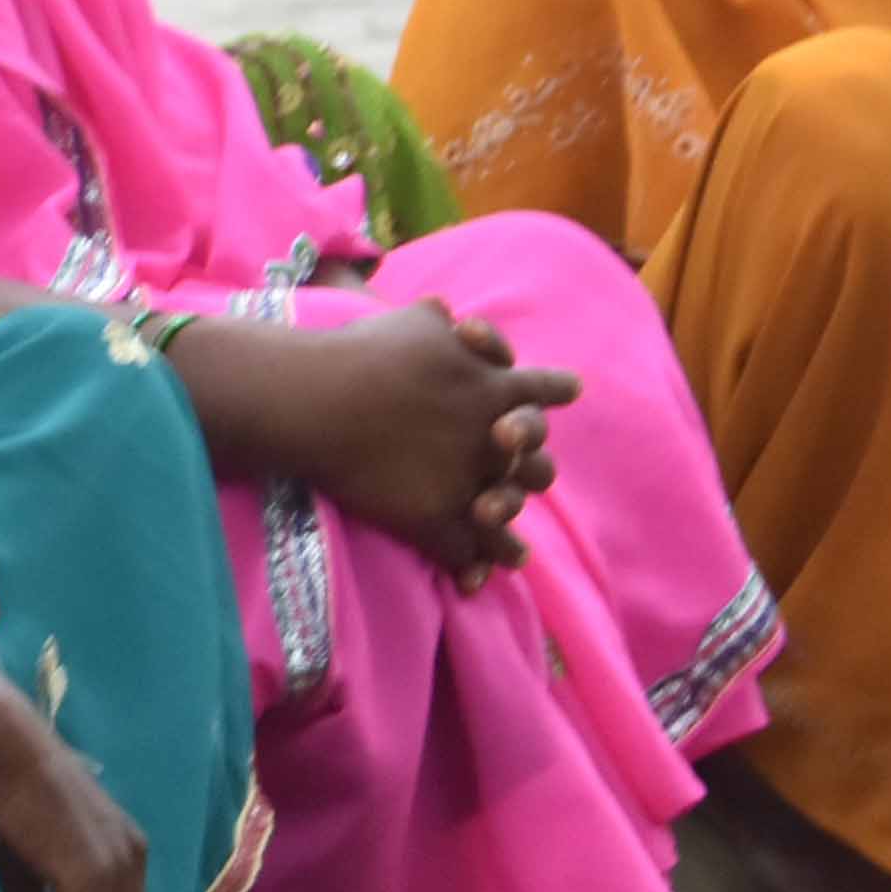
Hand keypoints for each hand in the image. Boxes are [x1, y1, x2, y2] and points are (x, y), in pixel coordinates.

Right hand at [270, 302, 576, 575]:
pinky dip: (473, 566)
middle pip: (536, 462)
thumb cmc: (362, 354)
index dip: (557, 389)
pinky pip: (467, 551)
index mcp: (494, 387)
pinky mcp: (434, 520)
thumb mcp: (411, 322)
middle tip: (526, 470)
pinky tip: (475, 578)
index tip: (572, 389)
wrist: (318, 400)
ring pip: (506, 513)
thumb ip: (440, 323)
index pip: (542, 388)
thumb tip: (447, 313)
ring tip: (517, 552)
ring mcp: (467, 482)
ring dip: (509, 527)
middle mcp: (492, 438)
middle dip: (532, 467)